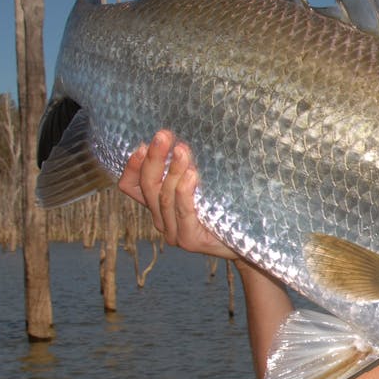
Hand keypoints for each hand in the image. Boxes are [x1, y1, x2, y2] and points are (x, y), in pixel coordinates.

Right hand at [117, 130, 236, 259]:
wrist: (247, 243)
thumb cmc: (225, 210)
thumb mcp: (203, 187)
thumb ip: (187, 171)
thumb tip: (182, 140)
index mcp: (159, 206)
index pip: (131, 186)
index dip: (132, 166)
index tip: (143, 144)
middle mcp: (161, 220)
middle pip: (148, 186)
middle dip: (155, 158)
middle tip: (163, 135)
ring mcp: (174, 233)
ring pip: (164, 197)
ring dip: (173, 171)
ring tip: (182, 150)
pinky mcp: (190, 240)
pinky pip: (183, 212)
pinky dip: (185, 191)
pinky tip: (192, 174)